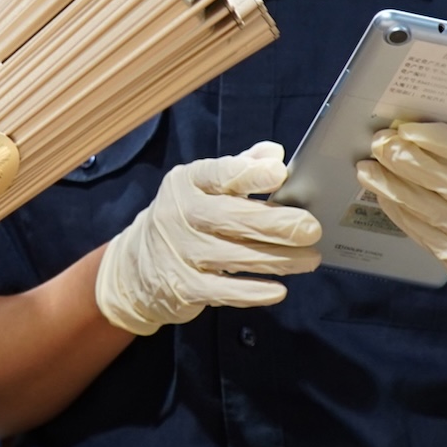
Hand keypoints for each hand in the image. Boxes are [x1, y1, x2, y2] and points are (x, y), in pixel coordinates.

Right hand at [94, 143, 323, 336]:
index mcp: (188, 182)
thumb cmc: (184, 219)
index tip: (280, 173)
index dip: (250, 174)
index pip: (220, 174)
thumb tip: (275, 154)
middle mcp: (181, 214)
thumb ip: (239, 168)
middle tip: (311, 228)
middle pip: (234, 218)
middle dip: (277, 224)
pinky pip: (225, 291)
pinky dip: (254, 292)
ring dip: (279, 259)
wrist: (134, 268)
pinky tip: (279, 290)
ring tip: (310, 259)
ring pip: (237, 256)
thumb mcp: (202, 187)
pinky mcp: (184, 287)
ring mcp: (181, 252)